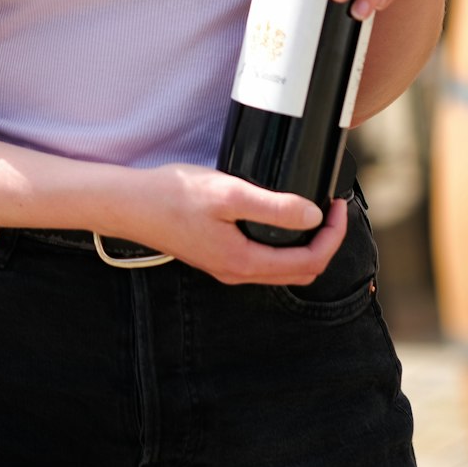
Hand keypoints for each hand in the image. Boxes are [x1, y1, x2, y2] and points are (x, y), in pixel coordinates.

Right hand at [123, 164, 347, 285]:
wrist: (129, 205)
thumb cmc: (173, 196)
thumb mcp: (228, 194)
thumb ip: (273, 207)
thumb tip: (313, 216)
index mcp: (244, 262)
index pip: (309, 262)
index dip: (333, 236)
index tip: (338, 205)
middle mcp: (237, 272)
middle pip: (300, 271)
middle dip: (324, 242)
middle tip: (331, 207)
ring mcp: (226, 266)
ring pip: (281, 267)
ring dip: (304, 243)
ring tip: (311, 208)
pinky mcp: (216, 255)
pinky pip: (262, 258)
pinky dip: (282, 242)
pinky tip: (278, 216)